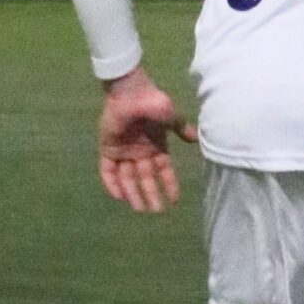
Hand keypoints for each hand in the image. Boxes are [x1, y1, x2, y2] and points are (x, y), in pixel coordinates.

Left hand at [97, 66, 196, 211]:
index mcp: (156, 146)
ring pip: (128, 178)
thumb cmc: (153, 102)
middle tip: (156, 211)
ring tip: (139, 209)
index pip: (164, 171)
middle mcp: (140, 152)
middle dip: (151, 194)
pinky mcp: (108, 149)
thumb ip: (182, 128)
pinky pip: (109, 171)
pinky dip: (112, 183)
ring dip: (133, 193)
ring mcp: (123, 151)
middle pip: (145, 178)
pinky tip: (119, 196)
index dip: (169, 185)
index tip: (174, 201)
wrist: (130, 92)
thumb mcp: (172, 117)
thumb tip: (195, 139)